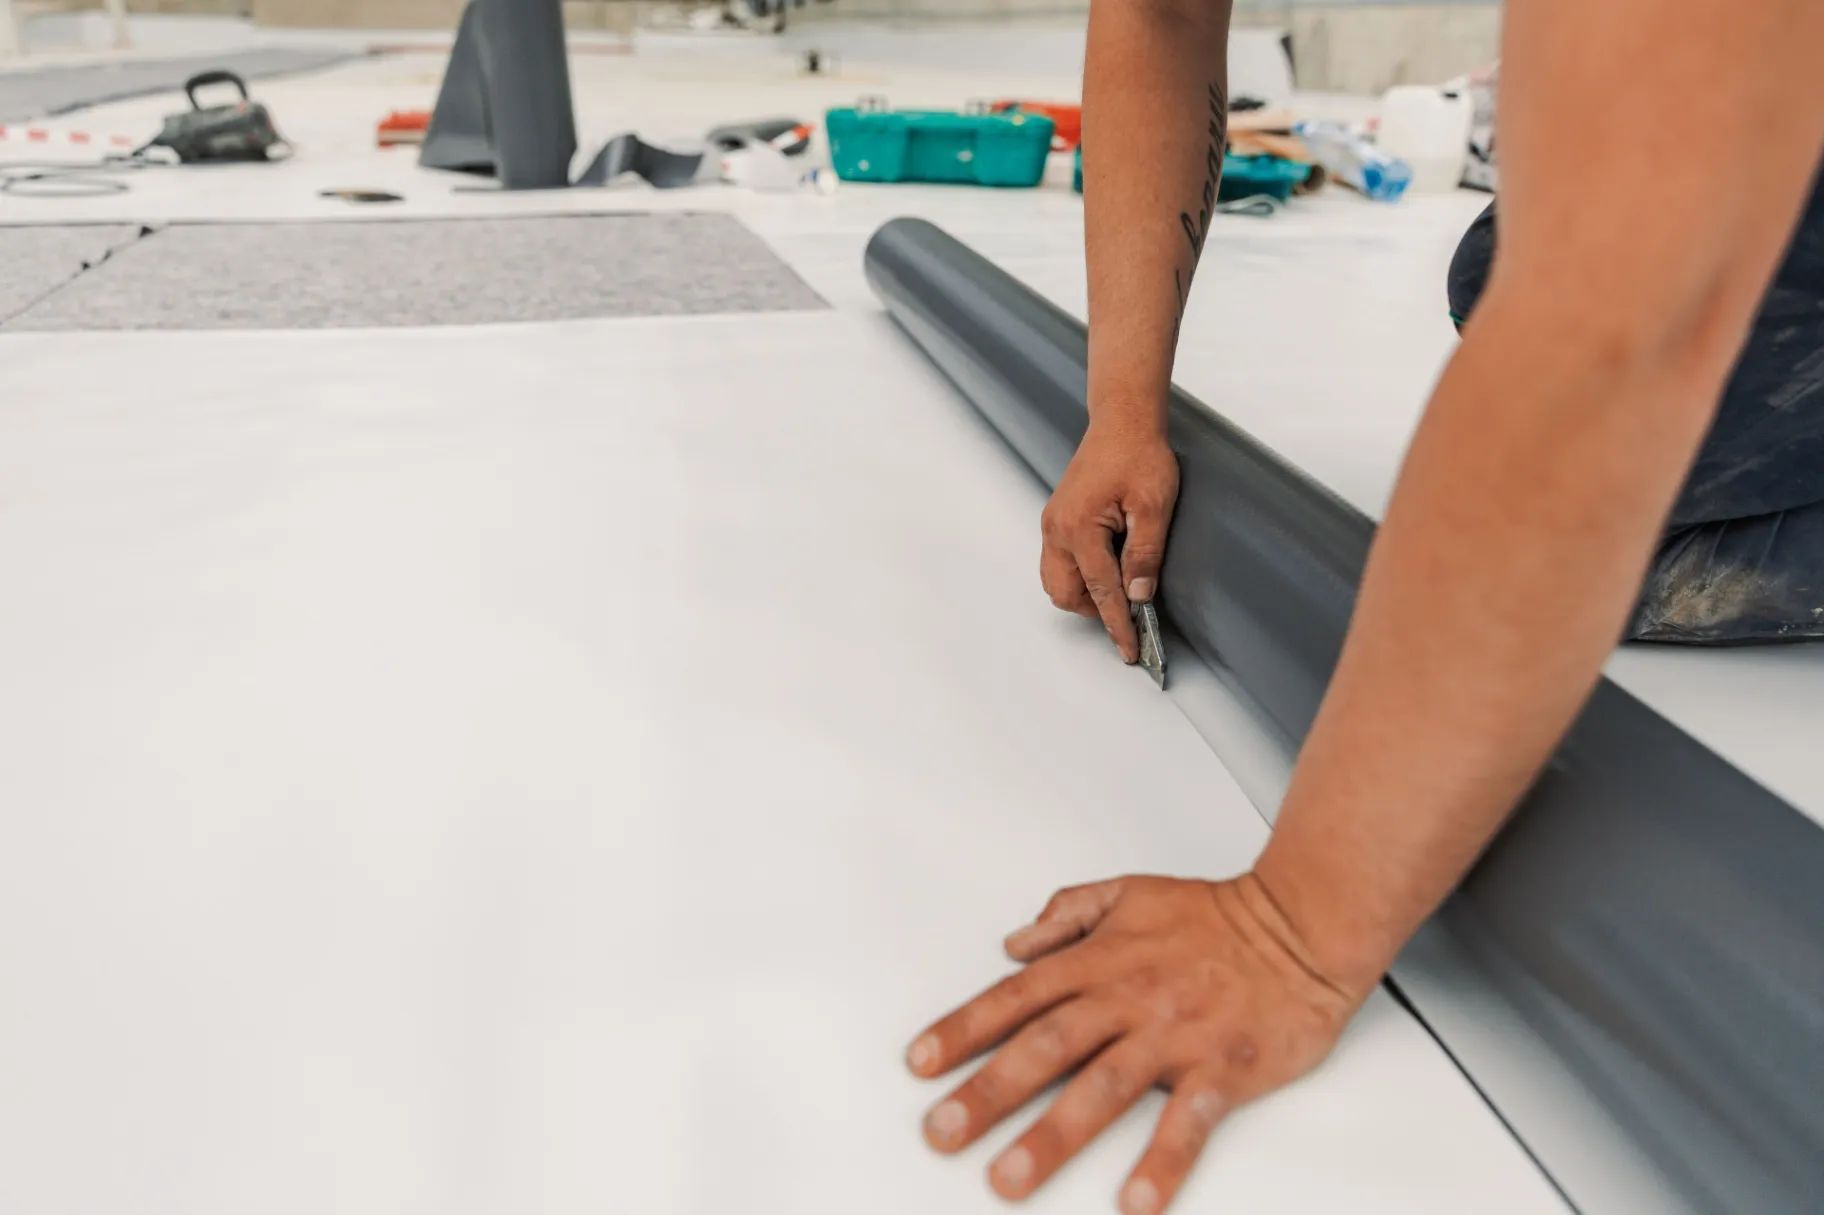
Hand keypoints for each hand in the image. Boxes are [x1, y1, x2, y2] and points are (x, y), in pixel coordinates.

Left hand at [905, 875, 1366, 1213]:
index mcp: (1101, 960)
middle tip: (942, 1132)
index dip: (963, 1029)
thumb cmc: (1218, 915)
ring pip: (1102, 1089)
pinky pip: (1187, 1121)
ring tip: (1008, 1178)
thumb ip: (1069, 913)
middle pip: (1044, 1047)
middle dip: (987, 1092)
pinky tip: (1135, 1199)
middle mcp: (1128, 998)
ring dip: (1051, 1137)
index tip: (921, 1063)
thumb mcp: (1131, 892)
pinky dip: (1161, 1161)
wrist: (1303, 923)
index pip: (1016, 996)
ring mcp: (1174, 1035)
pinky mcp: (1223, 1068)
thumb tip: (1015, 942)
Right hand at [1040, 421, 1179, 662]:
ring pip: (1057, 582)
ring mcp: (1052, 525)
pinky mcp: (1056, 520)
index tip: (1130, 649)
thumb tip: (1139, 596)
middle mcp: (1057, 530)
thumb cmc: (1139, 455)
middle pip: (1067, 595)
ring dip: (1085, 595)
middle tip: (1132, 612)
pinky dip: (1078, 577)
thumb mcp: (1154, 506)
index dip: (1117, 624)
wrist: (1122, 421)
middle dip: (1097, 610)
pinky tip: (1106, 570)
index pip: (1100, 591)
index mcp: (1080, 528)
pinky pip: (1057, 564)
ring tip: (1119, 590)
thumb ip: (1145, 554)